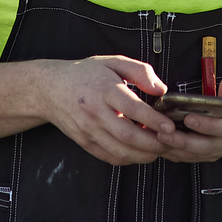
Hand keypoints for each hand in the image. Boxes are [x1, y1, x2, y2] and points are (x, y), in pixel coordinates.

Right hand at [39, 56, 178, 164]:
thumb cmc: (86, 74)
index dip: (154, 120)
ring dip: (144, 155)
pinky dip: (129, 159)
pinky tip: (141, 152)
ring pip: (120, 151)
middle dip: (153, 143)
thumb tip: (161, 89)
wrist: (50, 89)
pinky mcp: (84, 142)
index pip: (132, 108)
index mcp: (104, 89)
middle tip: (171, 142)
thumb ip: (140, 71)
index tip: (170, 126)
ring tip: (160, 149)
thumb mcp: (113, 62)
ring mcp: (88, 130)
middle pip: (128, 135)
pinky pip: (110, 157)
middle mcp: (94, 112)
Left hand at [156, 68, 221, 162]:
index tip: (189, 118)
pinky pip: (192, 157)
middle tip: (164, 133)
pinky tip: (160, 145)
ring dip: (177, 149)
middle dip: (184, 142)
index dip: (207, 126)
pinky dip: (176, 153)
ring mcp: (220, 148)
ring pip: (197, 154)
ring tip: (158, 138)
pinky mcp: (210, 152)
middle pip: (207, 146)